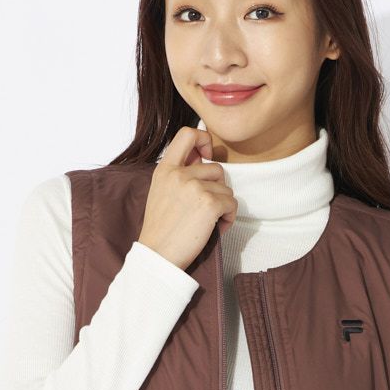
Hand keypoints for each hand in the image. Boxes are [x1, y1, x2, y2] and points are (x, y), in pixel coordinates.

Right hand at [137, 125, 238, 270]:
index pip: (187, 133)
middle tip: (207, 208)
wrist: (157, 255)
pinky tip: (216, 229)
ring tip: (209, 222)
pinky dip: (228, 218)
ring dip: (223, 206)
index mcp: (165, 169)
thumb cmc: (161, 230)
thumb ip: (179, 174)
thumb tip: (203, 159)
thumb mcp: (161, 192)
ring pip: (226, 189)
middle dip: (217, 189)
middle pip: (216, 168)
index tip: (207, 155)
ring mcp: (195, 187)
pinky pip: (232, 204)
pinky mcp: (209, 203)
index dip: (203, 138)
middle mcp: (180, 174)